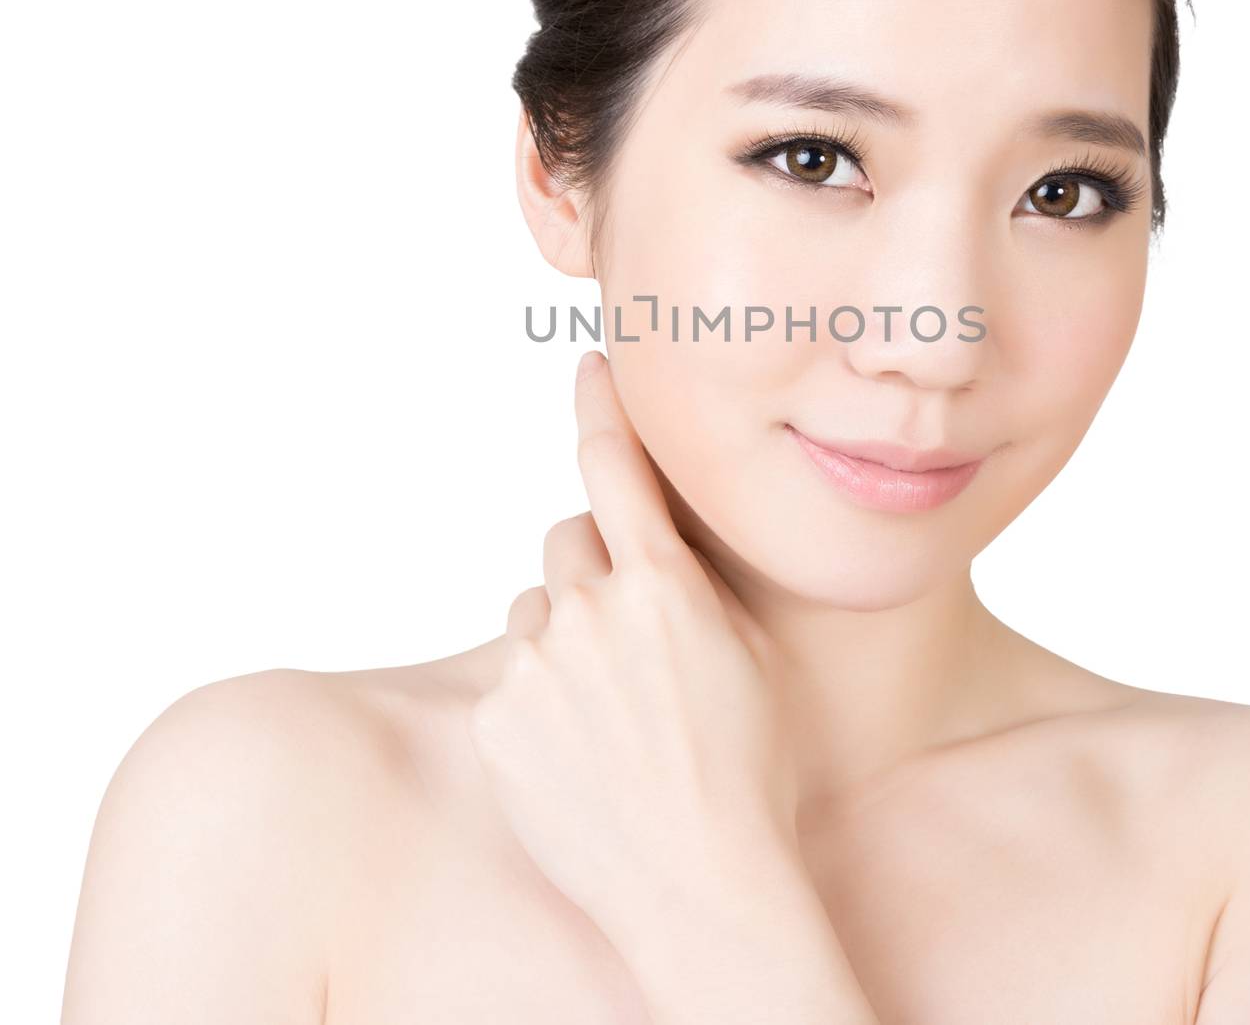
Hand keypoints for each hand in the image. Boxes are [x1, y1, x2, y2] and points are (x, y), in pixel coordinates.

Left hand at [470, 349, 798, 941]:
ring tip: (611, 710)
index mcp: (663, 583)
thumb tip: (657, 543)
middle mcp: (590, 608)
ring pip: (537, 609)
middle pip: (568, 541)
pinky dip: (539, 695)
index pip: (617, 464)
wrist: (702, 884)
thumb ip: (694, 584)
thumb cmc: (751, 770)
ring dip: (564, 634)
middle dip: (594, 567)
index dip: (600, 406)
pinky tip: (581, 748)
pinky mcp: (498, 718)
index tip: (588, 365)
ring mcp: (536, 664)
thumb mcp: (751, 653)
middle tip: (630, 636)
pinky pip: (512, 675)